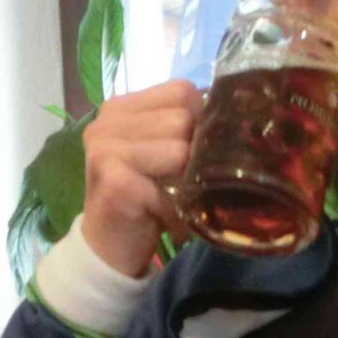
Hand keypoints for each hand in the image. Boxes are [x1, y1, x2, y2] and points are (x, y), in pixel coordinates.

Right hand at [79, 79, 200, 278]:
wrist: (107, 247)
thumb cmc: (142, 197)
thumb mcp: (160, 152)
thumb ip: (182, 127)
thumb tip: (232, 116)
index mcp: (119, 107)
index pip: (181, 90)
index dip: (198, 121)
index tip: (185, 153)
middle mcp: (106, 122)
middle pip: (183, 119)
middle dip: (191, 156)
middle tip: (175, 183)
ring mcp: (105, 149)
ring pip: (180, 150)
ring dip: (185, 183)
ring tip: (169, 198)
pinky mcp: (113, 180)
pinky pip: (170, 186)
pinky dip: (174, 208)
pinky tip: (158, 216)